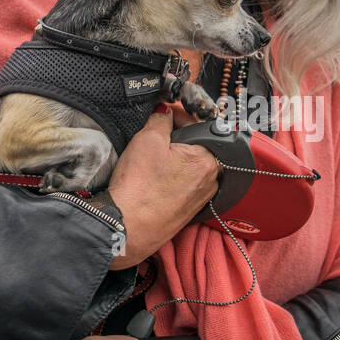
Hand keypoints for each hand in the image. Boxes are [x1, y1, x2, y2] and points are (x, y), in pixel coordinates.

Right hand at [107, 104, 219, 269]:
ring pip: (190, 166)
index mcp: (208, 160)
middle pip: (197, 146)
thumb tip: (165, 112)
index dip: (178, 116)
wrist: (127, 228)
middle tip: (154, 136)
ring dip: (175, 158)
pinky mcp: (189, 211)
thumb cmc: (138, 187)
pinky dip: (172, 177)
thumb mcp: (147, 139)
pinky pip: (185, 185)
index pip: (198, 126)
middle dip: (177, 137)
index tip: (164, 114)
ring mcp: (202, 198)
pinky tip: (154, 178)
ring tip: (151, 160)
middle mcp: (212, 180)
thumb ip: (161, 119)